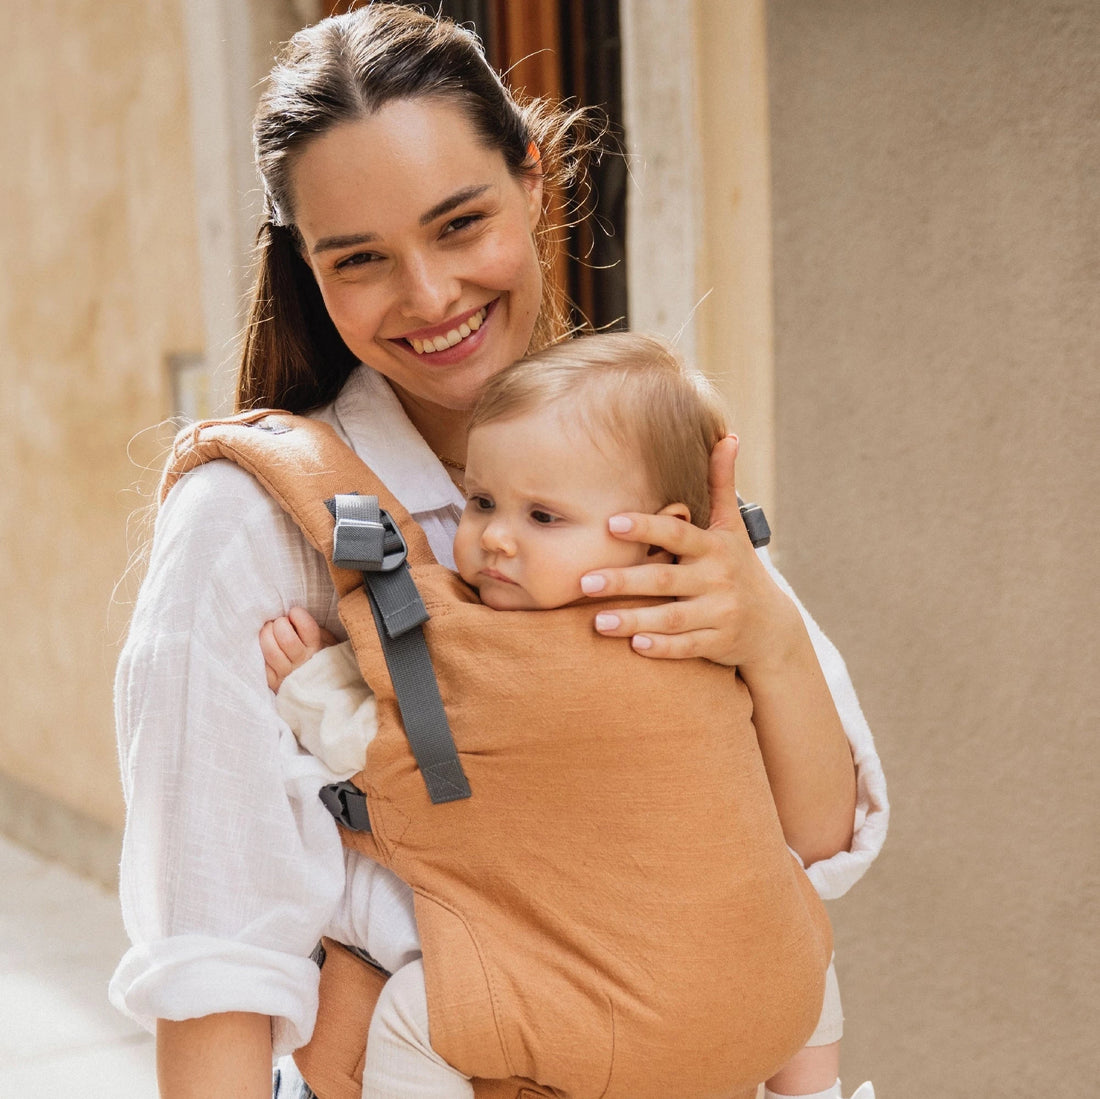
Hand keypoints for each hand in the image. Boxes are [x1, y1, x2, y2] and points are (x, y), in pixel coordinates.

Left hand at [259, 605, 337, 691]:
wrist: (321, 691)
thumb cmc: (322, 659)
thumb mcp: (327, 643)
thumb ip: (315, 630)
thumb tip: (295, 618)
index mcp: (318, 649)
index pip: (307, 627)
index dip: (297, 615)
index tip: (294, 613)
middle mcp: (302, 662)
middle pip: (286, 638)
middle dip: (280, 623)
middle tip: (280, 622)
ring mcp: (287, 674)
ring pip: (271, 651)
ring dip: (266, 634)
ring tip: (269, 630)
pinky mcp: (274, 682)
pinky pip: (263, 664)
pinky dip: (262, 651)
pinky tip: (268, 647)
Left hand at [580, 435, 802, 667]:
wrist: (772, 626)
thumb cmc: (739, 567)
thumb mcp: (733, 527)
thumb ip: (722, 484)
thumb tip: (728, 437)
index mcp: (714, 547)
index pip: (676, 534)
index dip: (646, 528)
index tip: (611, 523)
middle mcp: (717, 579)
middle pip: (665, 579)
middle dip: (625, 580)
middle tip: (584, 580)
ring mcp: (718, 613)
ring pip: (672, 618)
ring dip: (633, 620)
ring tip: (596, 622)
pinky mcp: (717, 643)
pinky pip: (686, 647)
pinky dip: (662, 647)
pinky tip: (634, 646)